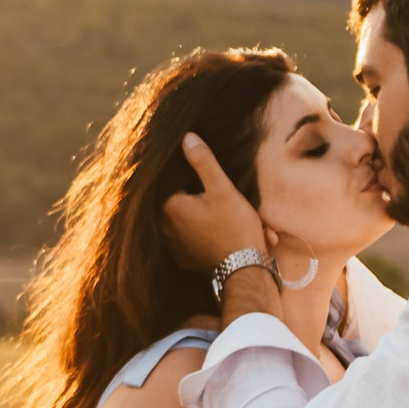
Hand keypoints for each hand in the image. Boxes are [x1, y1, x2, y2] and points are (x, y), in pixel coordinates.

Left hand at [163, 131, 269, 288]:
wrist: (244, 269)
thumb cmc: (233, 226)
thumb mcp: (221, 188)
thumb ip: (203, 161)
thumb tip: (187, 138)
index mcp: (169, 207)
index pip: (169, 181)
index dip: (187, 176)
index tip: (204, 178)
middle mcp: (163, 228)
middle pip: (175, 202)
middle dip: (196, 198)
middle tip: (218, 199)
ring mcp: (172, 246)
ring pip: (182, 222)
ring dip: (198, 218)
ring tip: (221, 216)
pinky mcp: (183, 259)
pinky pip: (187, 240)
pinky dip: (200, 235)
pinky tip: (216, 232)